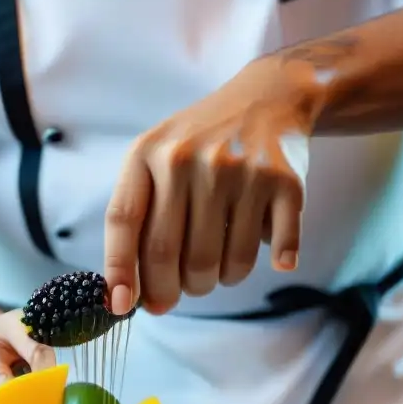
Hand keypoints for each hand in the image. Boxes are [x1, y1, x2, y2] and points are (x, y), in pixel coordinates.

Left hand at [103, 57, 318, 315]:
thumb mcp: (154, 160)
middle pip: (170, 254)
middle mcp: (188, 158)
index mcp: (147, 154)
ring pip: (222, 262)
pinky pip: (273, 248)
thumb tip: (125, 296)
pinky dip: (274, 262)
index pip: (123, 221)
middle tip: (179, 294)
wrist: (268, 97)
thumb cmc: (199, 144)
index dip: (120, 271)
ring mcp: (238, 169)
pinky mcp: (282, 180)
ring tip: (220, 264)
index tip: (120, 306)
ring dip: (220, 280)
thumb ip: (137, 218)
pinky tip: (273, 254)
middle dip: (171, 290)